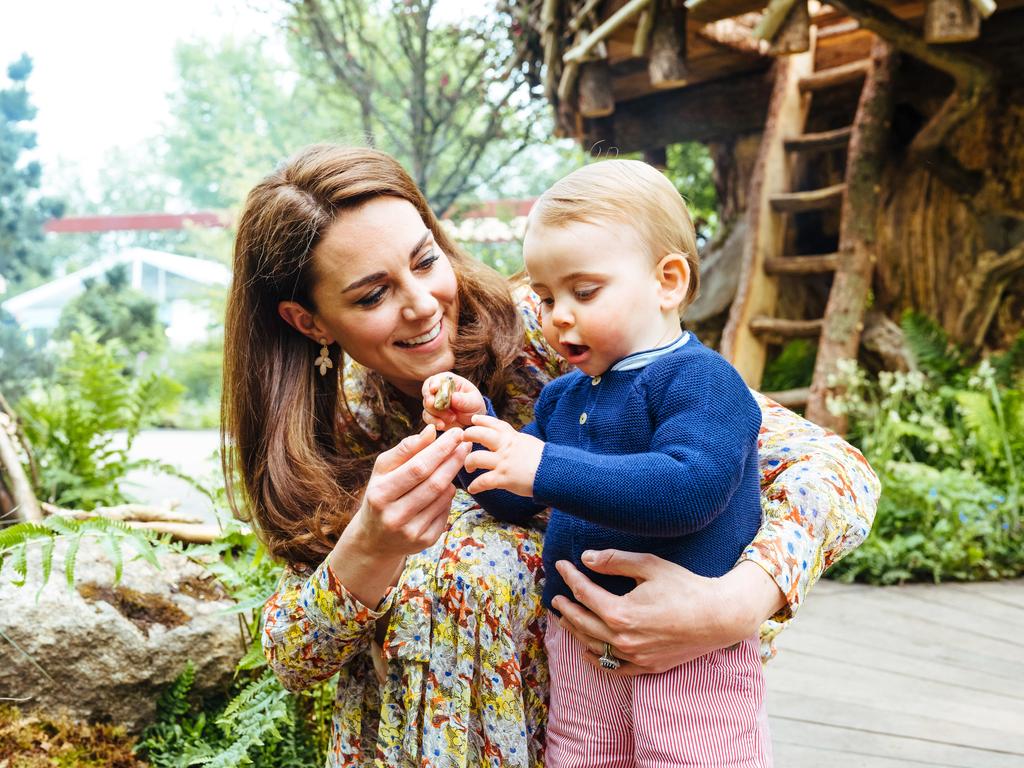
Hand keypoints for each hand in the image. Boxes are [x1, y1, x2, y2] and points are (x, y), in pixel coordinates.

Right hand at [343, 423, 470, 559]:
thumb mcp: (383, 470)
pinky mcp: (425, 542)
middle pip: (434, 483)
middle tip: (465, 444)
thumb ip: (406, 449)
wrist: (375, 538)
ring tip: (455, 462)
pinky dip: (449, 496)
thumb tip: (431, 431)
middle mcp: (394, 516)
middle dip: (453, 460)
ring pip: (443, 497)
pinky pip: (446, 511)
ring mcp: (411, 532)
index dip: (440, 449)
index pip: (418, 467)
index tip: (456, 433)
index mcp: (380, 494)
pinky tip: (445, 487)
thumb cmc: (381, 494)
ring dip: (452, 476)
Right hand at [421, 372, 485, 429]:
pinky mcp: (432, 415)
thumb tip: (453, 397)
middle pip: (427, 394)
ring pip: (427, 408)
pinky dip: (434, 422)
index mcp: (447, 381)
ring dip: (437, 415)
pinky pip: (428, 418)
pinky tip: (442, 425)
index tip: (434, 389)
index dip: (433, 384)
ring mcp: (433, 403)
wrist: (473, 418)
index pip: (435, 379)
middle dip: (431, 402)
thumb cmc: (474, 404)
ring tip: (452, 418)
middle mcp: (437, 390)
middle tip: (439, 408)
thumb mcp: (473, 401)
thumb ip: (464, 399)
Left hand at [462, 414, 543, 496]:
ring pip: (476, 458)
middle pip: (479, 434)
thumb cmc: (545, 460)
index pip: (494, 424)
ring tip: (468, 467)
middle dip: (468, 435)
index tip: (474, 420)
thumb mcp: (529, 443)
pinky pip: (482, 481)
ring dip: (468, 463)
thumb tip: (510, 440)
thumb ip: (516, 441)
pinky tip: (473, 489)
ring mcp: (503, 462)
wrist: (554, 472)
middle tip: (463, 440)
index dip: (482, 420)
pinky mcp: (503, 478)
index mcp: (513, 437)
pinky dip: (475, 486)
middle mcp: (505, 447)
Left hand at [551, 553, 783, 674]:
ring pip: (594, 646)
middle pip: (582, 623)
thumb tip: (586, 558)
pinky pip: (613, 668)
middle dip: (566, 608)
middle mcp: (623, 639)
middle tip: (556, 597)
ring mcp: (635, 657)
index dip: (570, 577)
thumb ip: (615, 562)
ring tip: (566, 619)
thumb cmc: (686, 587)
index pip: (584, 594)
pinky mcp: (647, 666)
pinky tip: (588, 651)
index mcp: (620, 613)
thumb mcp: (650, 566)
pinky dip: (597, 659)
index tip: (561, 565)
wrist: (719, 617)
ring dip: (576, 631)